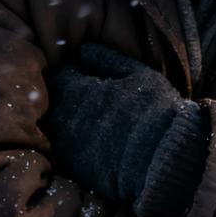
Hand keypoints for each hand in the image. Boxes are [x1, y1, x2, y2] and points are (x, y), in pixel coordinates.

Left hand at [46, 44, 206, 216]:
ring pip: (57, 125)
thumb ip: (107, 59)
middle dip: (68, 96)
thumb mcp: (138, 74)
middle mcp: (65, 115)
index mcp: (78, 89)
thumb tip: (83, 50)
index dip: (74, 73)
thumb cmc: (154, 111)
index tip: (86, 76)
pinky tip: (95, 142)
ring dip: (70, 120)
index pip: (62, 75)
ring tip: (94, 121)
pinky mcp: (73, 167)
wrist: (160, 161)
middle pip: (55, 100)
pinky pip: (65, 149)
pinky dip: (75, 142)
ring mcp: (66, 143)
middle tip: (90, 98)